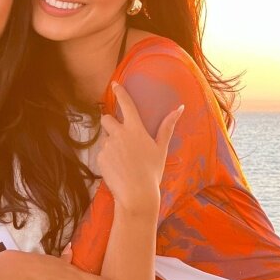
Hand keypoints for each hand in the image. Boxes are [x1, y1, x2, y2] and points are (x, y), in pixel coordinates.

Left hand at [97, 82, 183, 215]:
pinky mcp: (99, 158)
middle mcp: (118, 134)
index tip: (114, 84)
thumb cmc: (152, 172)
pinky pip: (101, 152)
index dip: (119, 92)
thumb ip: (167, 127)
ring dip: (109, 141)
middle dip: (109, 122)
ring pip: (104, 137)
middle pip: (106, 118)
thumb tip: (180, 108)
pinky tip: (117, 167)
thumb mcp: (161, 148)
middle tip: (119, 134)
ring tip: (121, 157)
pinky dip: (107, 157)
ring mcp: (107, 146)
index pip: (126, 105)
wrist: (136, 194)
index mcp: (135, 129)